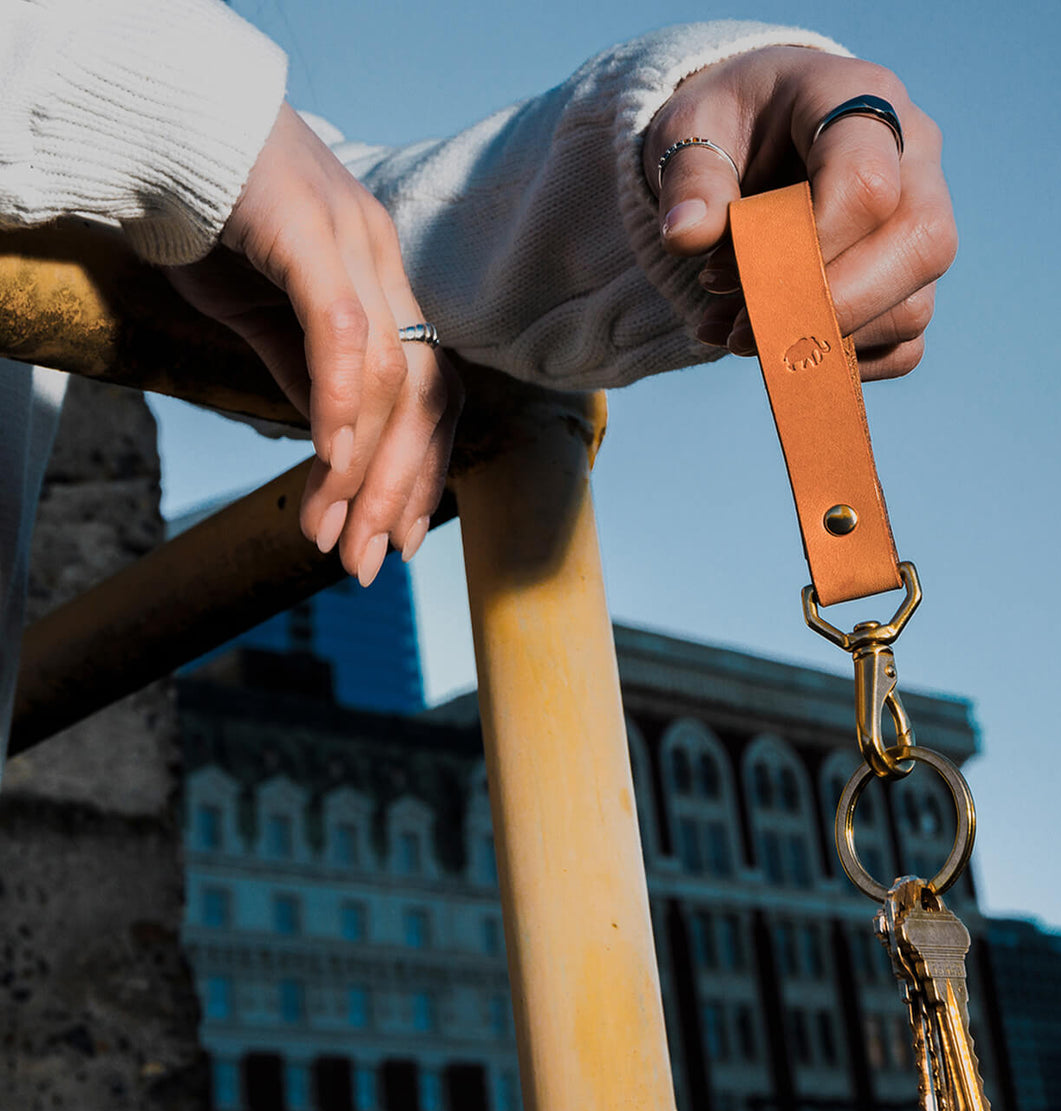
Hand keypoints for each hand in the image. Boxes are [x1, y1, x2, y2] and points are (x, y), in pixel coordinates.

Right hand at [166, 103, 460, 583]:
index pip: (429, 394)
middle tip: (370, 564)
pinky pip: (340, 331)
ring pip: (387, 378)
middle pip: (422, 397)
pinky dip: (339, 402)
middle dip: (399, 491)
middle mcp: (387, 265)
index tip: (403, 537)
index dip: (423, 470)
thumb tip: (338, 446)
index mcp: (387, 284)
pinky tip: (327, 462)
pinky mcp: (311, 228)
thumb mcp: (267, 315)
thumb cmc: (215, 217)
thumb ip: (309, 374)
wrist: (159, 126)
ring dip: (363, 469)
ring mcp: (357, 242)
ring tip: (335, 535)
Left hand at [643, 47, 956, 379]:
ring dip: (820, 341)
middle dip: (825, 308)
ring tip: (734, 333)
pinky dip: (837, 362)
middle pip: (920, 246)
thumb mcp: (691, 130)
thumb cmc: (728, 125)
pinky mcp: (912, 282)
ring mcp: (923, 223)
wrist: (751, 135)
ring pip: (913, 306)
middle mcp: (915, 158)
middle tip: (740, 330)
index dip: (804, 248)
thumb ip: (690, 179)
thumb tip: (686, 235)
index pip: (868, 184)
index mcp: (861, 98)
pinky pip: (905, 346)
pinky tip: (775, 345)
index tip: (723, 275)